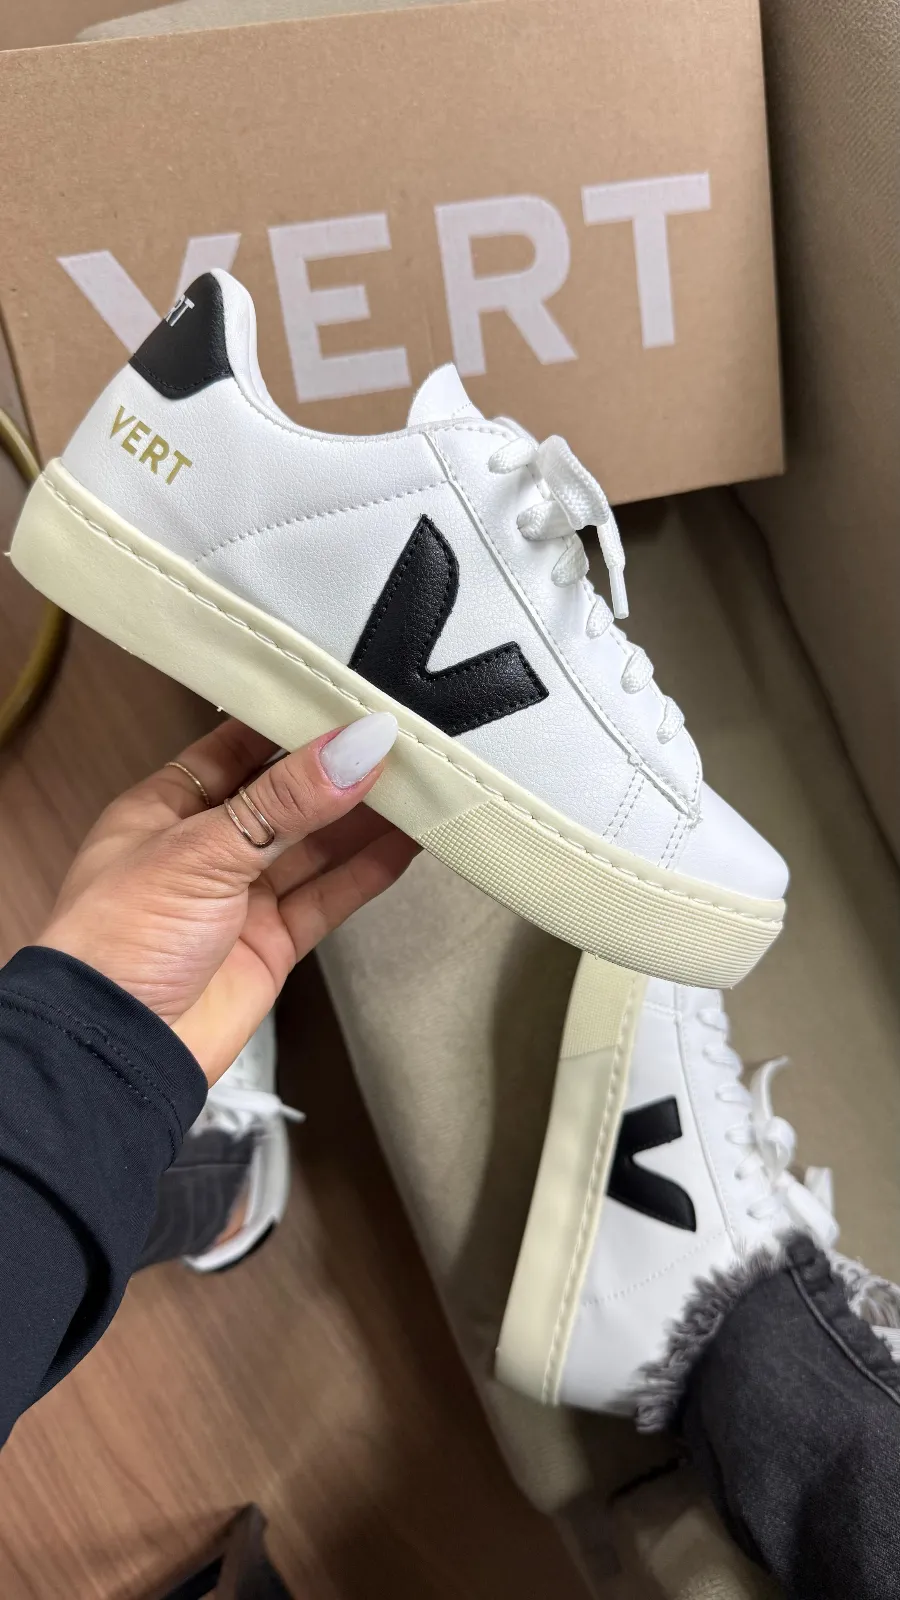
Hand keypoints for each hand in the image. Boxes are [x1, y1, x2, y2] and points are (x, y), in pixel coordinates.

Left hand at [37, 714, 416, 1083]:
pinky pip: (328, 898)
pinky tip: (404, 844)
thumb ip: (285, 800)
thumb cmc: (118, 942)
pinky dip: (366, 872)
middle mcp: (205, 848)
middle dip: (338, 773)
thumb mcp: (202, 850)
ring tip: (419, 786)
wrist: (115, 1050)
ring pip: (314, 847)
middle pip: (285, 797)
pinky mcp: (271, 944)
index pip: (236, 747)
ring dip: (363, 819)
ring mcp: (240, 898)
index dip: (290, 725)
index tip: (346, 704)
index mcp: (166, 808)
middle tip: (399, 743)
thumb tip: (353, 748)